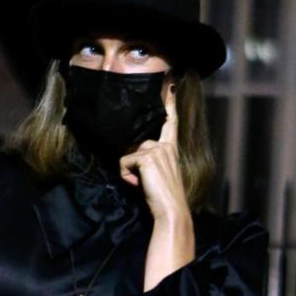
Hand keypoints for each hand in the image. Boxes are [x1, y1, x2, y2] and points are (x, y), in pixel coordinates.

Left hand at [118, 80, 189, 223]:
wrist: (171, 210)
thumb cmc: (164, 197)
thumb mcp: (158, 174)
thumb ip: (149, 161)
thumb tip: (132, 158)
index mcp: (171, 149)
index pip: (170, 122)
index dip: (170, 103)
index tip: (171, 84)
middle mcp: (166, 146)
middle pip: (137, 144)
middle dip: (133, 163)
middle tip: (144, 182)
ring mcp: (157, 149)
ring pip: (129, 154)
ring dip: (129, 171)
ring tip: (142, 185)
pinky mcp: (147, 157)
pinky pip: (124, 162)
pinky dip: (127, 176)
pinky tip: (138, 185)